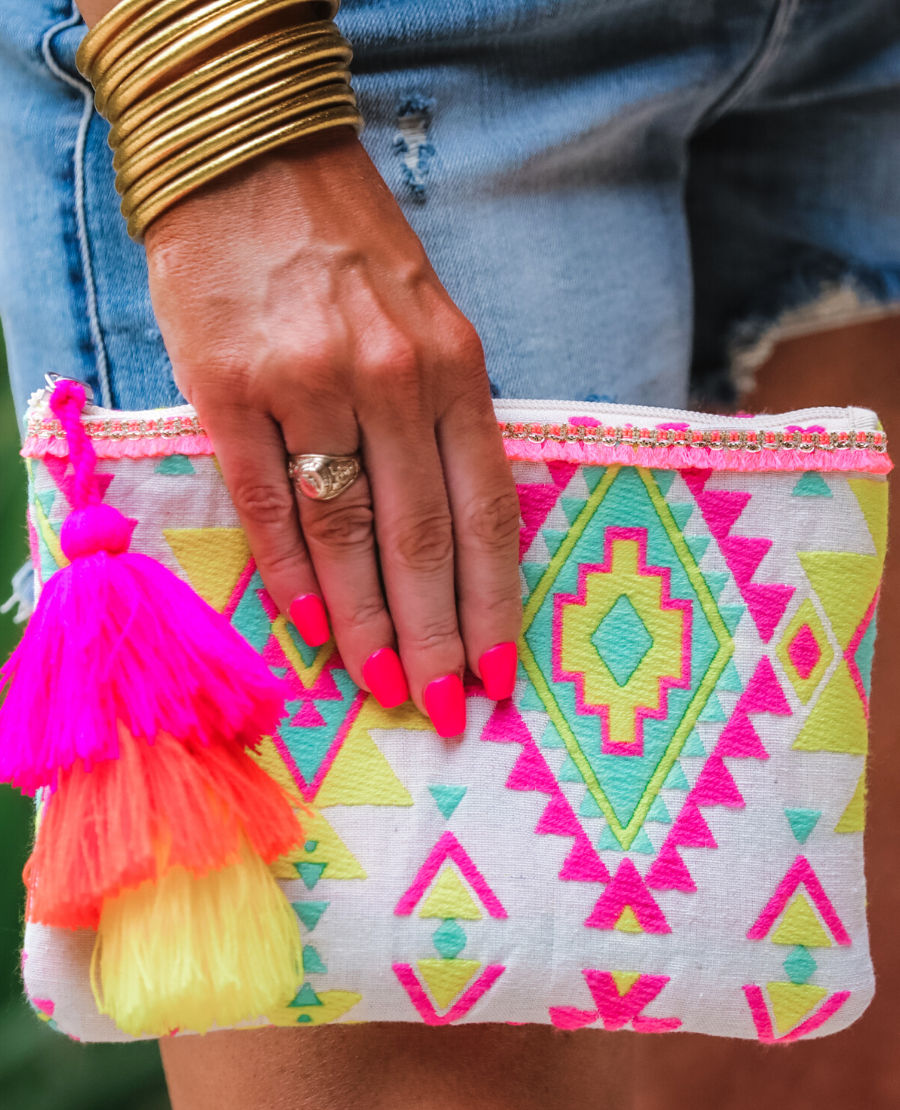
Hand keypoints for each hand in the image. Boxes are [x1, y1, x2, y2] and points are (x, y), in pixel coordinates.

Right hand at [144, 130, 521, 732]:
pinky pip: (265, 502)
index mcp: (453, 365)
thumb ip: (446, 419)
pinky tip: (310, 627)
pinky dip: (290, 572)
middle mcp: (390, 379)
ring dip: (365, 622)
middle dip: (436, 635)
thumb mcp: (432, 319)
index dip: (492, 600)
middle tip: (442, 708)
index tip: (499, 671)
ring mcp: (307, 384)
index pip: (483, 509)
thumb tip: (454, 537)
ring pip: (345, 531)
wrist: (246, 156)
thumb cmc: (351, 248)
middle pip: (421, 538)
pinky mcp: (229, 389)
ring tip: (382, 685)